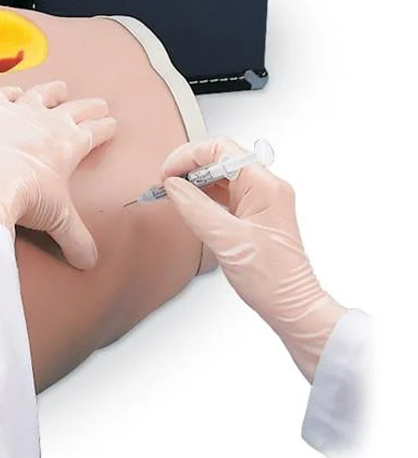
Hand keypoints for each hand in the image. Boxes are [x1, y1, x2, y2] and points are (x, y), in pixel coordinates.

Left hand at [0, 80, 116, 269]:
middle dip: (89, 107)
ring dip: (52, 91)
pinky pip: (3, 94)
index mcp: (69, 144)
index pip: (94, 132)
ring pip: (40, 94)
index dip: (104, 128)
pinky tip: (12, 92)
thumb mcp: (58, 221)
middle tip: (99, 104)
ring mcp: (18, 111)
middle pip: (75, 108)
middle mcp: (48, 121)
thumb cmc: (26, 199)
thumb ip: (76, 241)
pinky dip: (9, 92)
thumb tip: (89, 264)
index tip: (111, 123)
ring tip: (60, 88)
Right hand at [160, 136, 345, 382]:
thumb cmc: (273, 280)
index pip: (220, 149)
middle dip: (188, 167)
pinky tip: (187, 206)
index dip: (188, 156)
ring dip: (192, 182)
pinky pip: (221, 194)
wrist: (291, 308)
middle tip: (165, 183)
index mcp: (266, 186)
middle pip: (218, 159)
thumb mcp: (226, 241)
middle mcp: (266, 188)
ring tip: (172, 194)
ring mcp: (259, 201)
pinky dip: (200, 196)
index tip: (167, 173)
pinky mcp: (252, 215)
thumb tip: (172, 185)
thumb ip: (195, 208)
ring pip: (218, 176)